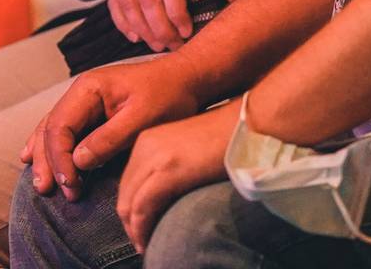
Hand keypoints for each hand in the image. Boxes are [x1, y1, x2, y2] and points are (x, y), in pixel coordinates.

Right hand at [23, 57, 208, 200]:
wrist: (186, 79)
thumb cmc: (168, 95)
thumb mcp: (142, 118)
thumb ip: (109, 138)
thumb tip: (79, 161)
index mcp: (88, 88)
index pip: (60, 126)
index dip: (60, 158)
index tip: (70, 184)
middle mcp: (80, 93)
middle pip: (50, 129)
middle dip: (48, 162)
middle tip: (48, 191)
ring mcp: (84, 101)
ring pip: (51, 130)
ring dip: (44, 157)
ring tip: (40, 183)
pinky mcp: (92, 112)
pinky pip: (62, 129)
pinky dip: (48, 145)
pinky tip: (32, 156)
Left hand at [117, 105, 238, 249]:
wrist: (246, 126)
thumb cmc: (226, 140)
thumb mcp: (187, 150)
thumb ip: (168, 167)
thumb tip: (162, 198)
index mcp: (148, 140)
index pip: (128, 181)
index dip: (130, 209)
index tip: (139, 228)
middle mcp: (144, 146)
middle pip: (124, 193)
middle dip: (130, 222)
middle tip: (141, 242)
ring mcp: (154, 157)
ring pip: (129, 203)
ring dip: (135, 229)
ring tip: (145, 245)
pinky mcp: (167, 170)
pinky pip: (143, 207)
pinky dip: (142, 228)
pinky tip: (149, 240)